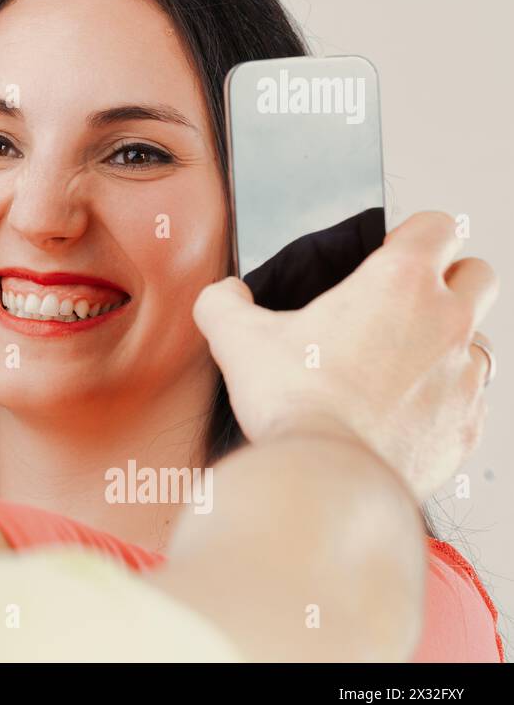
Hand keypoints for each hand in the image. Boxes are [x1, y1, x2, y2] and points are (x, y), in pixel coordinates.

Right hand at [193, 211, 497, 498]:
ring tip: (402, 364)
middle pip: (480, 275)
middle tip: (404, 304)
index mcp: (399, 282)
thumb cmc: (293, 402)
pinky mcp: (467, 426)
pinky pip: (472, 399)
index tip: (391, 252)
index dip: (414, 234)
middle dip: (450, 280)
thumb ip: (224, 302)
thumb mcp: (237, 338)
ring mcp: (465, 377)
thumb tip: (224, 295)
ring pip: (480, 339)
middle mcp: (446, 321)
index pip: (438, 227)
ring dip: (449, 343)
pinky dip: (445, 399)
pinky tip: (404, 411)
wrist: (328, 477)